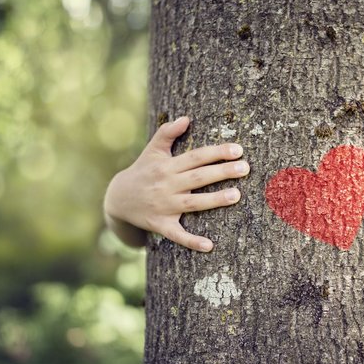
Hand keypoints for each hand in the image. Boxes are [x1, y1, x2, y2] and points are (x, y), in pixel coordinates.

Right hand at [103, 116, 249, 251]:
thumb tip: (186, 118)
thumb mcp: (152, 151)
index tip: (238, 150)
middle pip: (198, 177)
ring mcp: (164, 206)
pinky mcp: (161, 225)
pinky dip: (192, 241)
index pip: (196, 157)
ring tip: (237, 195)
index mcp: (167, 166)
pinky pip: (178, 235)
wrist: (117, 200)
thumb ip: (167, 133)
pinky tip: (209, 246)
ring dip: (214, 200)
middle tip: (245, 168)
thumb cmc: (142, 171)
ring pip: (193, 204)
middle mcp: (166, 185)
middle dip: (222, 172)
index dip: (216, 153)